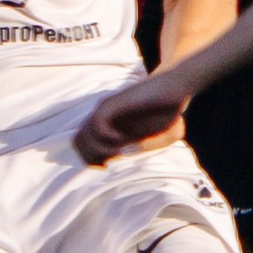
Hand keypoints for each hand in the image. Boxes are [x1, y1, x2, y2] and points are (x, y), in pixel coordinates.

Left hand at [74, 75, 190, 165]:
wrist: (174, 87)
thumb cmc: (168, 113)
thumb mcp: (162, 138)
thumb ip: (145, 147)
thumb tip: (123, 152)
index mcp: (109, 126)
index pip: (83, 146)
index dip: (93, 160)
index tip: (110, 165)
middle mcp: (102, 118)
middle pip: (78, 144)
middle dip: (92, 158)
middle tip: (111, 161)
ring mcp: (105, 110)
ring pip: (82, 136)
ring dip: (98, 150)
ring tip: (117, 152)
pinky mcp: (113, 104)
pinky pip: (97, 124)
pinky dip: (106, 138)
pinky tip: (121, 139)